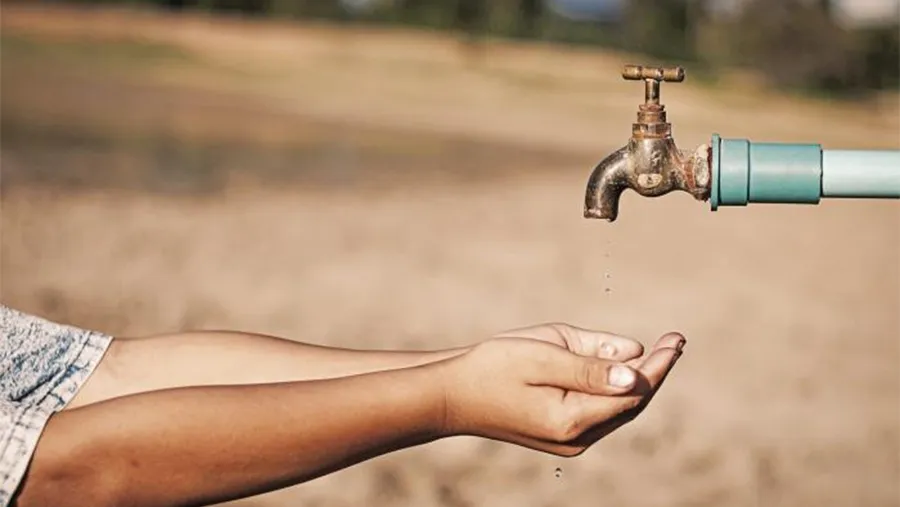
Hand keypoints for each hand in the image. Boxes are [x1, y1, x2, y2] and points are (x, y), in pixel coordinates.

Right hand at [438, 327, 684, 456]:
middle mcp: (576, 439)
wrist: (453, 395)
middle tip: (675, 340)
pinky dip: (615, 390)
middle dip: (655, 372)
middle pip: (632, 404)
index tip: (676, 339)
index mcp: (572, 418)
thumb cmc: (493, 366)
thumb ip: (590, 363)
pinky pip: (601, 412)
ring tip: (659, 351)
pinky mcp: (562, 436)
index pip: (634, 392)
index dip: (658, 365)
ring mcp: (569, 442)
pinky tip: (624, 369)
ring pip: (618, 409)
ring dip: (638, 381)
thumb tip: (636, 370)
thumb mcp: (543, 353)